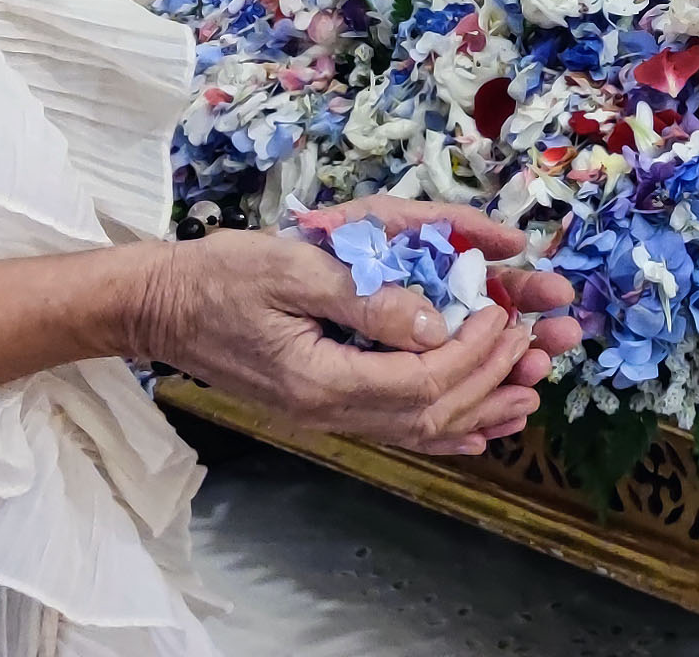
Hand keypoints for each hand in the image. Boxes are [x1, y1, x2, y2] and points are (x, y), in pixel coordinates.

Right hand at [130, 209, 574, 455]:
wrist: (162, 307)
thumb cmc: (221, 275)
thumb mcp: (290, 267)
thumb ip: (363, 297)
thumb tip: (433, 322)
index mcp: (321, 378)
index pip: (423, 379)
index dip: (475, 350)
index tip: (505, 312)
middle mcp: (328, 410)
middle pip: (431, 411)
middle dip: (493, 378)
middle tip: (536, 344)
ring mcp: (325, 415)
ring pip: (420, 428)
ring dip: (481, 409)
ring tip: (530, 394)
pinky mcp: (324, 405)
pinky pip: (395, 429)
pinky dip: (443, 429)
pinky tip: (478, 430)